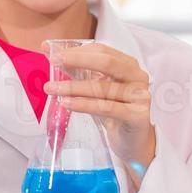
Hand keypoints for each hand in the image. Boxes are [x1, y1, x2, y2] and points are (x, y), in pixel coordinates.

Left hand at [44, 43, 156, 171]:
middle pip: (106, 62)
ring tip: (52, 88)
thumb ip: (78, 71)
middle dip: (77, 60)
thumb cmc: (112, 111)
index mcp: (128, 64)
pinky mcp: (137, 116)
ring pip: (102, 88)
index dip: (77, 50)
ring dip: (74, 86)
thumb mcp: (95, 88)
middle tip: (53, 61)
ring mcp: (140, 96)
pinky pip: (107, 108)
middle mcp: (137, 76)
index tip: (53, 52)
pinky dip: (84, 104)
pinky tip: (66, 103)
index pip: (102, 51)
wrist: (130, 141)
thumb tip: (51, 53)